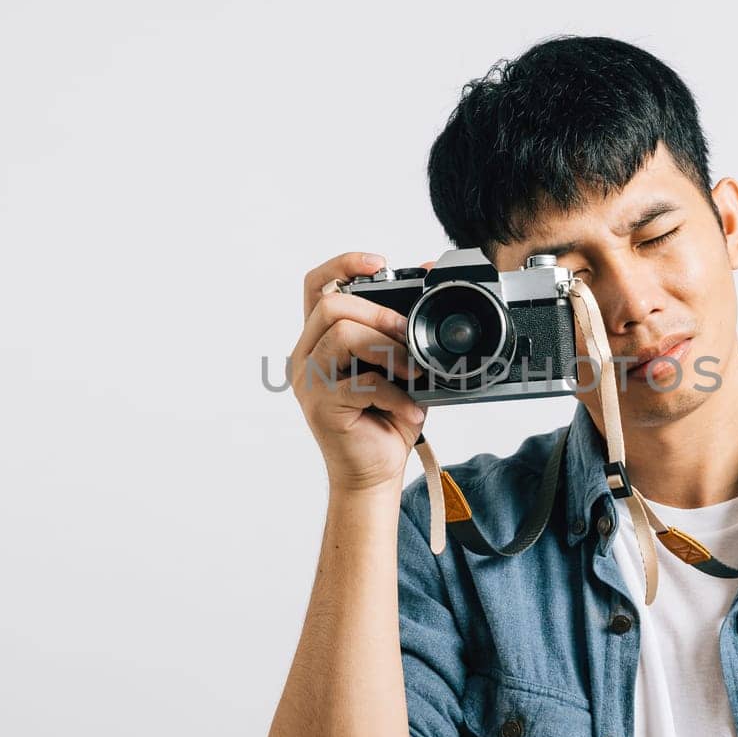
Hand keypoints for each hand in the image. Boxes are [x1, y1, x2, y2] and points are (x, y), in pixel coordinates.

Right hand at [290, 252, 436, 492]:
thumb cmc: (385, 419)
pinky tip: (411, 410)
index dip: (344, 264)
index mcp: (320, 340)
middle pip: (331, 305)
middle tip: (409, 336)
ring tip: (414, 373)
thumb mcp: (400, 366)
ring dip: (388, 349)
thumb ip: (405, 330)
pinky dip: (396, 394)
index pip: (316, 286)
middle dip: (379, 313)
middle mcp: (306, 355)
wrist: (373, 474)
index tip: (379, 263)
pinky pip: (360, 383)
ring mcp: (309, 381)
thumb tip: (431, 278)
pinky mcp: (321, 406)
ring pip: (341, 335)